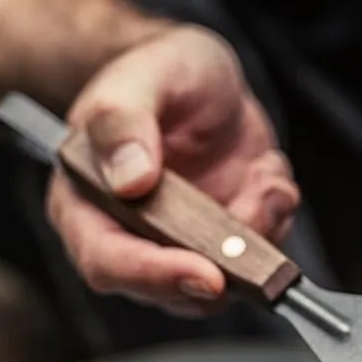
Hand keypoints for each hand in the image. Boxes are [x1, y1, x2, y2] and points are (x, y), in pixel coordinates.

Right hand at [47, 25, 299, 316]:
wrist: (201, 76)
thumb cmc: (158, 72)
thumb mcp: (142, 75)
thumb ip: (124, 120)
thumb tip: (130, 179)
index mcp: (86, 201)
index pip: (107, 262)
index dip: (156, 275)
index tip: (206, 273)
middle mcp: (128, 235)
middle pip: (169, 289)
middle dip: (224, 261)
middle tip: (256, 207)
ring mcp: (180, 245)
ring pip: (223, 284)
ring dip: (258, 233)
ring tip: (261, 174)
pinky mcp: (223, 244)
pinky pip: (259, 257)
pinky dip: (274, 217)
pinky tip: (265, 173)